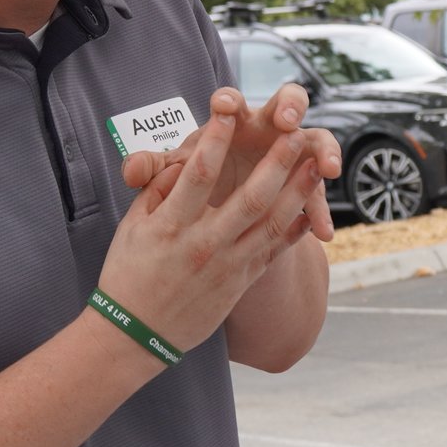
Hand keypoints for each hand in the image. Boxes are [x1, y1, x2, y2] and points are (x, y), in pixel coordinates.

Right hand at [93, 106, 330, 350]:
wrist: (136, 335)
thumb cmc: (129, 275)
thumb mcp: (132, 228)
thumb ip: (157, 193)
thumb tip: (180, 162)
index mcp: (171, 226)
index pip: (198, 174)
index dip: (216, 139)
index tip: (230, 111)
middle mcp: (203, 245)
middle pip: (249, 196)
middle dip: (277, 162)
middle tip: (296, 132)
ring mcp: (227, 266)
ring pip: (271, 223)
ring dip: (298, 191)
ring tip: (318, 164)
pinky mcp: (240, 283)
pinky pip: (274, 253)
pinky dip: (294, 231)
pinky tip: (310, 211)